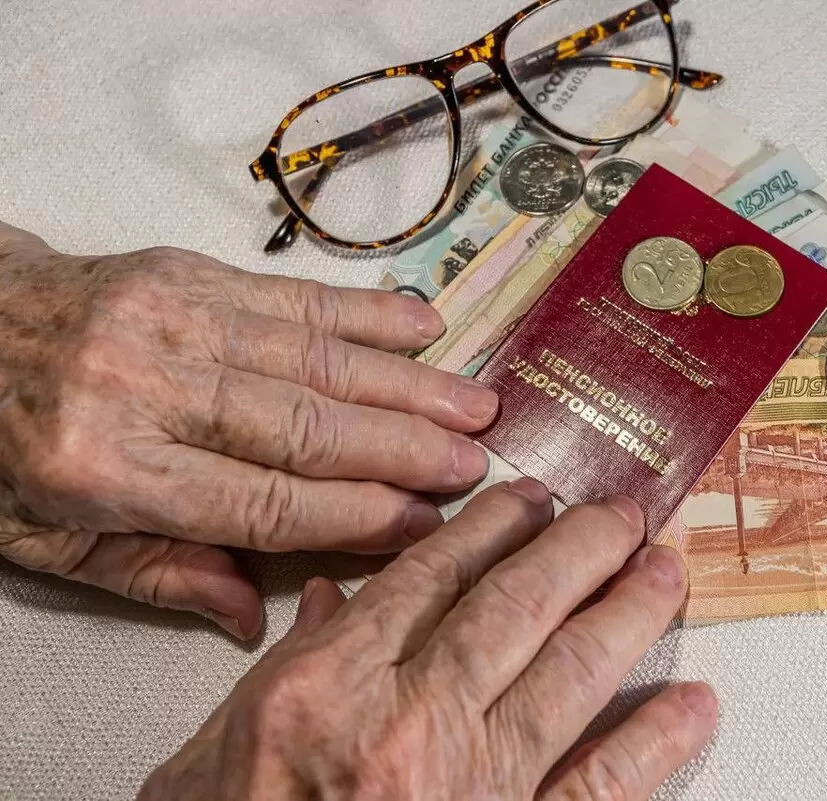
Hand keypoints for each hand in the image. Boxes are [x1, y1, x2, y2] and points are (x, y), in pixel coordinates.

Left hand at [0, 221, 497, 637]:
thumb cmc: (2, 442)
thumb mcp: (49, 538)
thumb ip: (157, 573)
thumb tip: (251, 618)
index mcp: (105, 468)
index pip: (260, 503)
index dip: (352, 517)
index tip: (421, 523)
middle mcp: (144, 388)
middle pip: (304, 427)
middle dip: (402, 448)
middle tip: (474, 463)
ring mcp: (170, 320)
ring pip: (315, 359)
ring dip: (406, 383)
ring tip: (474, 403)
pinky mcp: (187, 272)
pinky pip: (295, 296)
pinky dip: (366, 313)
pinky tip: (422, 324)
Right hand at [139, 480, 717, 800]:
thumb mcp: (213, 757)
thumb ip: (284, 669)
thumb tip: (330, 604)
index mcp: (328, 692)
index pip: (429, 578)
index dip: (491, 526)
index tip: (529, 496)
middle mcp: (409, 725)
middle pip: (515, 606)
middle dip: (579, 548)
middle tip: (620, 513)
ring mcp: (473, 783)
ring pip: (571, 673)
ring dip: (627, 613)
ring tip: (665, 572)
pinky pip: (602, 786)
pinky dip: (656, 742)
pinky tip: (694, 705)